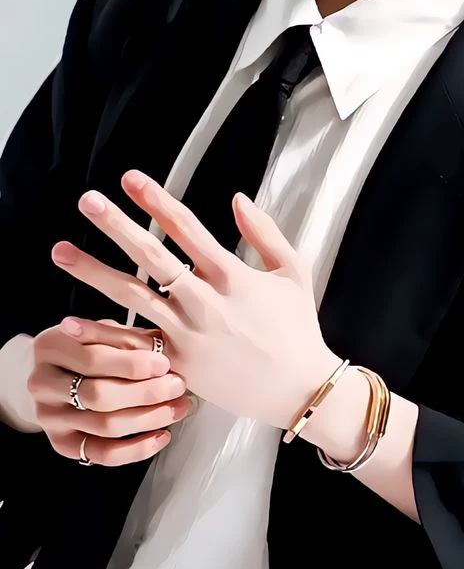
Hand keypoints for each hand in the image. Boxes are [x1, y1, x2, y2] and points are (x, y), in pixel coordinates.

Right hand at [28, 318, 192, 465]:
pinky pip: (101, 453)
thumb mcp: (105, 332)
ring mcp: (49, 417)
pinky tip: (161, 436)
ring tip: (178, 408)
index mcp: (50, 347)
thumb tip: (163, 351)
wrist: (61, 372)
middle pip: (98, 396)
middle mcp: (42, 383)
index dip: (133, 364)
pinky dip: (136, 449)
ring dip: (149, 419)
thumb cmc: (90, 346)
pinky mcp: (62, 443)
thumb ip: (128, 339)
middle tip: (177, 386)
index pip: (94, 360)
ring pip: (104, 426)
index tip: (165, 363)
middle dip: (145, 393)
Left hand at [50, 170, 340, 428]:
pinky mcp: (178, 364)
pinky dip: (101, 333)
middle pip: (151, 256)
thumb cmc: (297, 329)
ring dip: (93, 272)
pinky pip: (133, 345)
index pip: (186, 228)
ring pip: (131, 297)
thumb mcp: (294, 272)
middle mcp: (205, 302)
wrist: (298, 389)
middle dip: (116, 226)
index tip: (130, 179)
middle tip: (87, 200)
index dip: (156, 201)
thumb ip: (265, 232)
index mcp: (232, 275)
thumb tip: (237, 198)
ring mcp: (187, 334)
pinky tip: (70, 318)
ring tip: (61, 250)